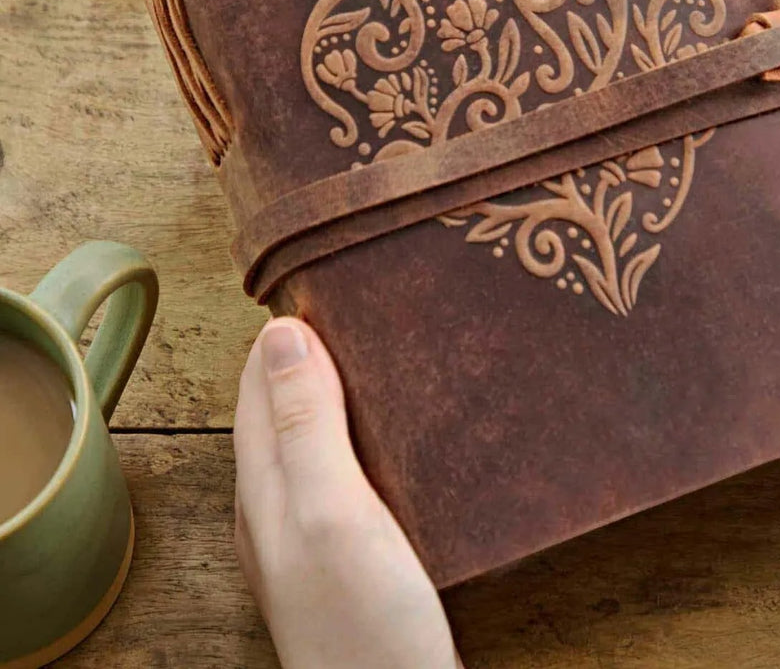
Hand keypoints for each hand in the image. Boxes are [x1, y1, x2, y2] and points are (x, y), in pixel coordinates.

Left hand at [234, 318, 460, 668]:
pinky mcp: (351, 555)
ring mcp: (312, 536)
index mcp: (264, 486)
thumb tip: (280, 332)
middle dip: (307, 353)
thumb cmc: (364, 622)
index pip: (259, 383)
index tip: (324, 279)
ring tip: (382, 352)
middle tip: (360, 304)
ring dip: (336, 391)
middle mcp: (277, 507)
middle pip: (282, 409)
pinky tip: (397, 433)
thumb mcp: (332, 509)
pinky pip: (343, 471)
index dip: (284, 330)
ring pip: (313, 439)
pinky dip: (360, 433)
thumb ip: (306, 424)